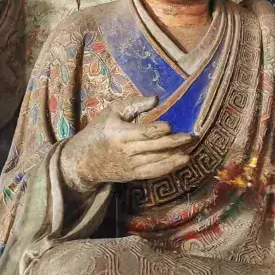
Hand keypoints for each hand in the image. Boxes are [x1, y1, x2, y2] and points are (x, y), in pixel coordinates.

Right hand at [60, 96, 193, 192]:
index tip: (171, 125)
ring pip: (156, 161)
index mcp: (118, 133)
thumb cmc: (98, 131)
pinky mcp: (132, 175)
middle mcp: (125, 151)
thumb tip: (156, 99)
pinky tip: (182, 161)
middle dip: (173, 142)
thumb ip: (133, 104)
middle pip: (153, 147)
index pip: (141, 132)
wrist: (82, 161)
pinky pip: (154, 172)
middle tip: (191, 136)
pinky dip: (169, 167)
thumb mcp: (111, 112)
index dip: (157, 130)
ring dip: (175, 155)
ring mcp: (129, 165)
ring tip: (190, 147)